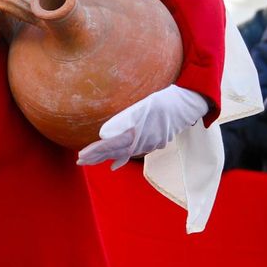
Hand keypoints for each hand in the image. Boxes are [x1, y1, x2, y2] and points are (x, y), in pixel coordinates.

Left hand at [76, 85, 208, 170]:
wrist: (186, 105)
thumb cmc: (163, 102)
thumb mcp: (142, 107)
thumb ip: (123, 120)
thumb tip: (104, 135)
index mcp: (137, 133)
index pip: (111, 145)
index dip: (96, 152)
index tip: (81, 156)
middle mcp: (142, 142)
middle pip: (115, 152)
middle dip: (97, 157)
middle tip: (79, 162)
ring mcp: (149, 144)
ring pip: (123, 153)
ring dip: (106, 157)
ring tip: (90, 161)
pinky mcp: (153, 142)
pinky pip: (134, 153)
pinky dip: (122, 158)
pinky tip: (114, 164)